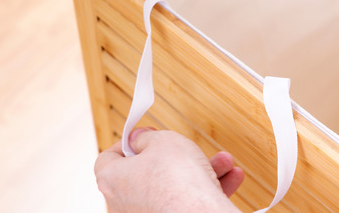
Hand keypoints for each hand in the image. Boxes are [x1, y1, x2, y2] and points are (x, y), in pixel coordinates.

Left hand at [94, 127, 243, 212]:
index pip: (109, 158)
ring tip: (222, 162)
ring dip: (200, 171)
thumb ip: (147, 137)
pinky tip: (228, 178)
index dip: (129, 142)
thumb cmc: (177, 180)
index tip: (147, 135)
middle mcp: (124, 203)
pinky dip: (204, 191)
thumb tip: (139, 139)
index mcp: (112, 180)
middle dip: (178, 157)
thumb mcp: (163, 141)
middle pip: (148, 172)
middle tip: (190, 148)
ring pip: (172, 188)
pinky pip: (185, 204)